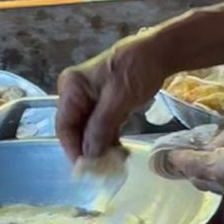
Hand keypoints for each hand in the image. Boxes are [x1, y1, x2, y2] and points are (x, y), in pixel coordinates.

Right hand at [56, 32, 166, 161]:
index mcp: (71, 88)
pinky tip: (120, 153)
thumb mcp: (118, 99)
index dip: (73, 149)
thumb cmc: (136, 69)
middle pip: (76, 129)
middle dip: (88, 150)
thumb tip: (88, 155)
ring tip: (115, 165)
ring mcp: (90, 99)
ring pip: (90, 130)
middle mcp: (75, 94)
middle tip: (103, 171)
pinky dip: (110, 139)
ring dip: (101, 147)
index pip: (64, 126)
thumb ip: (101, 127)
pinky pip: (102, 126)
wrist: (159, 52)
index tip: (85, 169)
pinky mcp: (105, 104)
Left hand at [153, 106, 223, 198]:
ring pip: (211, 184)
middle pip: (197, 179)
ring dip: (203, 170)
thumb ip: (223, 133)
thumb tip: (212, 141)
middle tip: (180, 148)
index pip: (188, 165)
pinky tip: (222, 156)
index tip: (159, 153)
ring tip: (200, 151)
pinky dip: (219, 173)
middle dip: (187, 166)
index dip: (172, 158)